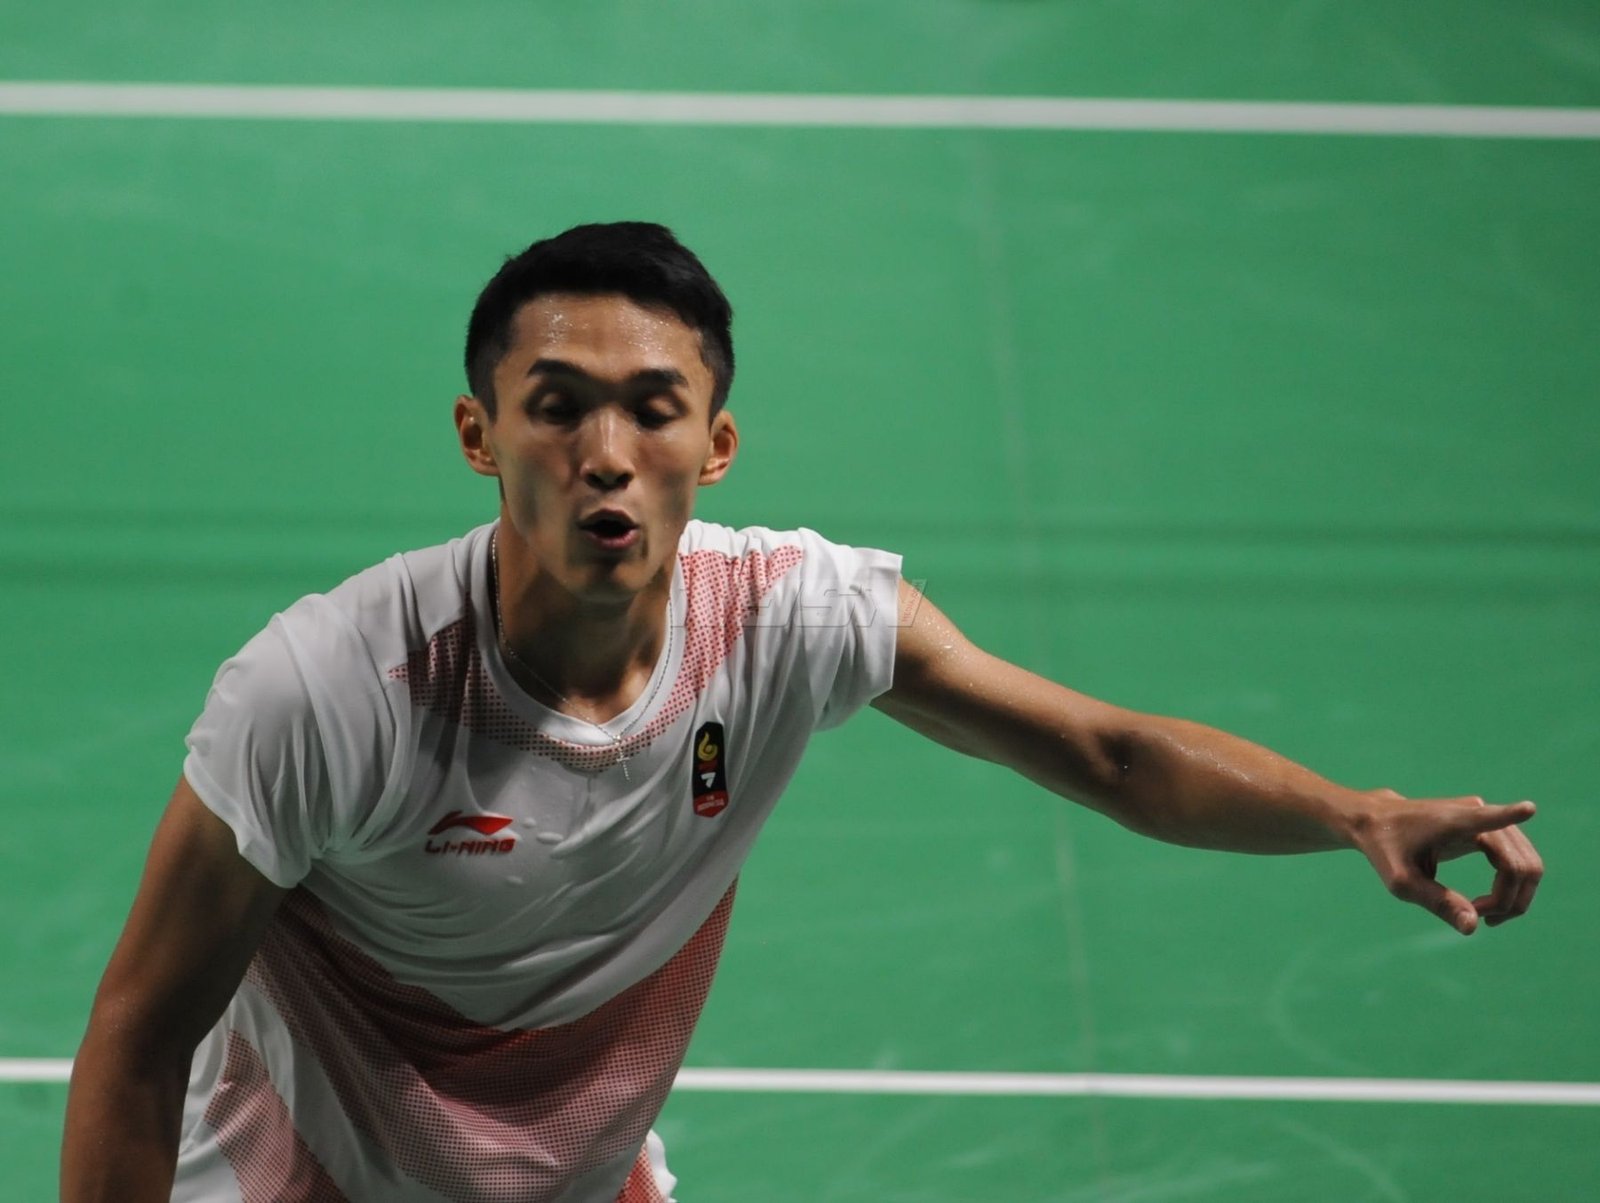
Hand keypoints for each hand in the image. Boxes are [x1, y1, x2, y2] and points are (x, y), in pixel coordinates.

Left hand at [1351, 790, 1541, 934]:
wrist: (1378, 822)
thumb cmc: (1386, 850)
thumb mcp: (1403, 882)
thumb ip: (1438, 902)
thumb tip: (1474, 926)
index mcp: (1451, 822)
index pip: (1487, 817)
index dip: (1510, 815)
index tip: (1528, 808)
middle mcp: (1476, 812)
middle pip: (1519, 864)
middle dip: (1510, 900)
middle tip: (1480, 919)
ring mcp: (1487, 817)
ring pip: (1527, 865)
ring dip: (1514, 898)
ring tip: (1480, 914)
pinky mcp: (1491, 827)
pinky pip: (1520, 861)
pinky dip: (1513, 888)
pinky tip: (1486, 905)